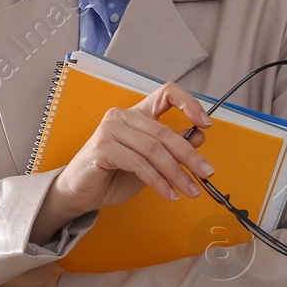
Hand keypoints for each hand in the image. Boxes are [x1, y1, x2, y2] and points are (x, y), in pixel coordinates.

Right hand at [50, 81, 214, 219]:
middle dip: (190, 156)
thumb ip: (171, 148)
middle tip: (207, 172)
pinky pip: (139, 164)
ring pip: (154, 150)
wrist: (80, 192)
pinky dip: (158, 181)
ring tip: (190, 190)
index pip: (167, 93)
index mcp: (137, 114)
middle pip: (165, 132)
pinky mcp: (103, 148)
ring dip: (177, 174)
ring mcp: (111, 130)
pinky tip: (168, 193)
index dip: (189, 103)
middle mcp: (123, 116)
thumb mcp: (150, 162)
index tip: (205, 123)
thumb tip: (198, 137)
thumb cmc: (113, 174)